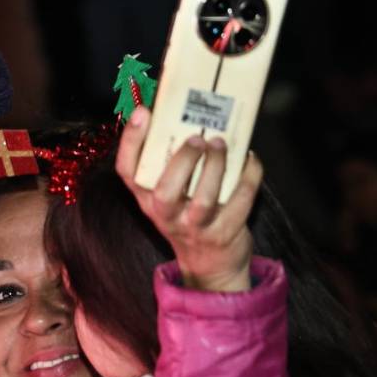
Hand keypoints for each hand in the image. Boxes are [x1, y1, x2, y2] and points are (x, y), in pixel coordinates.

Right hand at [112, 105, 260, 292]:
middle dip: (182, 161)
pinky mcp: (225, 232)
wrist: (210, 264)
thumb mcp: (167, 194)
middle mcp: (165, 215)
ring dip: (215, 168)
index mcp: (146, 199)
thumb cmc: (186, 216)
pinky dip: (248, 176)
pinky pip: (240, 202)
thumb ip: (166, 162)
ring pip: (204, 201)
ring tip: (221, 144)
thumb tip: (181, 114)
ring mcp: (196, 227)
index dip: (131, 141)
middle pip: (165, 192)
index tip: (143, 112)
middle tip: (197, 138)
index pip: (127, 172)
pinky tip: (249, 159)